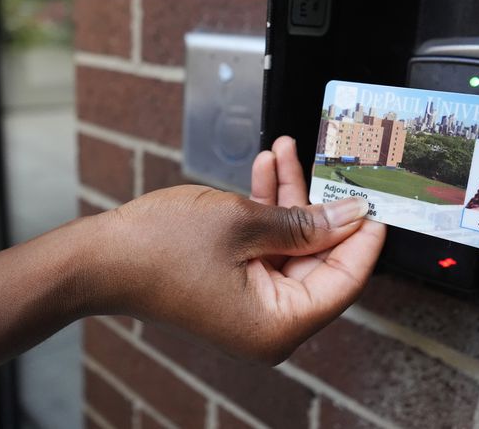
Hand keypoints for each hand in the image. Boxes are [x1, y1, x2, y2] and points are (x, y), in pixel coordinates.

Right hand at [88, 136, 385, 363]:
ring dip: (287, 197)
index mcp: (277, 325)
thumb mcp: (244, 223)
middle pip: (317, 259)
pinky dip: (265, 210)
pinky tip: (265, 170)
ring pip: (289, 244)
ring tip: (286, 152)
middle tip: (330, 164)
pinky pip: (263, 245)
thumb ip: (305, 221)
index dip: (364, 237)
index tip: (376, 200)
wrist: (102, 256)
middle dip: (318, 204)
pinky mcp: (233, 284)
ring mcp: (249, 304)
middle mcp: (267, 322)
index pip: (344, 281)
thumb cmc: (160, 248)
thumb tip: (353, 215)